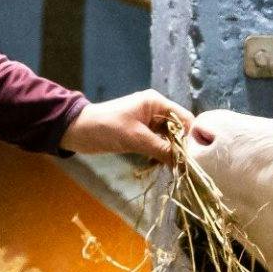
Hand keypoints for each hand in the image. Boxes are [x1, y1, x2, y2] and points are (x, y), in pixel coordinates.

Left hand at [59, 90, 193, 161]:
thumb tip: (184, 163)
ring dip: (170, 153)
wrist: (77, 131)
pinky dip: (159, 154)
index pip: (184, 118)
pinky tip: (158, 165)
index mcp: (156, 103)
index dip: (191, 137)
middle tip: (184, 167)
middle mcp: (155, 110)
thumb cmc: (106, 128)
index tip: (195, 156)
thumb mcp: (136, 139)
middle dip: (181, 147)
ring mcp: (148, 122)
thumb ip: (162, 149)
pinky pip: (157, 144)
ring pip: (168, 139)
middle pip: (178, 129)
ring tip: (172, 168)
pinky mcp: (140, 133)